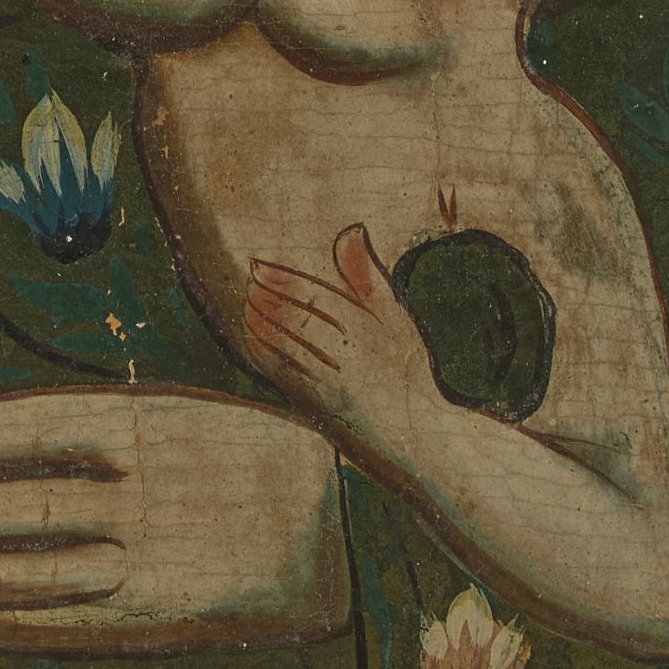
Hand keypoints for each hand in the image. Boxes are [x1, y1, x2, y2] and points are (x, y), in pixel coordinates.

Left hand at [0, 384, 347, 649]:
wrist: (341, 523)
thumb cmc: (234, 451)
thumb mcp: (168, 409)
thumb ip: (82, 426)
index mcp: (135, 421)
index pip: (4, 430)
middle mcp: (132, 492)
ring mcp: (145, 562)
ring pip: (18, 571)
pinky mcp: (158, 620)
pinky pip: (62, 626)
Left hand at [243, 227, 438, 461]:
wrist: (421, 438)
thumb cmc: (410, 373)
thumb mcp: (397, 322)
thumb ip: (369, 279)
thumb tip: (351, 231)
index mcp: (369, 333)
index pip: (320, 297)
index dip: (289, 277)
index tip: (267, 260)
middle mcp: (348, 356)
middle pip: (299, 316)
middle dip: (272, 292)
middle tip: (252, 271)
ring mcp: (331, 384)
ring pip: (288, 343)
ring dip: (263, 317)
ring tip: (248, 295)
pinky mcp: (319, 407)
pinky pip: (284, 372)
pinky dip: (265, 349)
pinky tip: (253, 331)